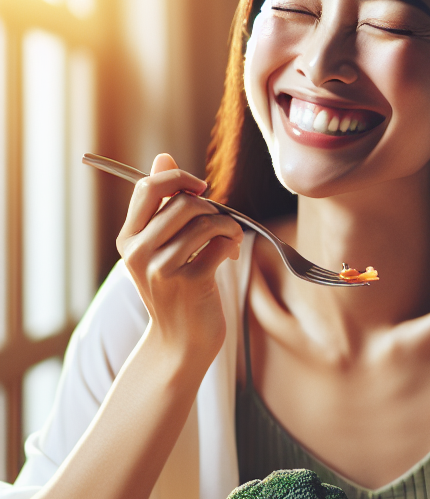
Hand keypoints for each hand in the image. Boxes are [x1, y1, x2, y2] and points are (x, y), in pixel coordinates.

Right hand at [116, 154, 242, 361]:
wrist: (181, 342)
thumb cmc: (176, 290)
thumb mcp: (159, 247)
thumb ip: (161, 204)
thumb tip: (163, 156)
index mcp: (128, 238)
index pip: (148, 187)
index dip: (179, 178)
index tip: (200, 189)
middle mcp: (138, 252)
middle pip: (183, 203)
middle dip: (212, 208)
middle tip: (220, 226)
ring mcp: (162, 269)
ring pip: (205, 222)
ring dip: (228, 227)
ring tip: (229, 241)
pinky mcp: (190, 283)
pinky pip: (220, 244)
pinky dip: (232, 244)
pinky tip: (230, 256)